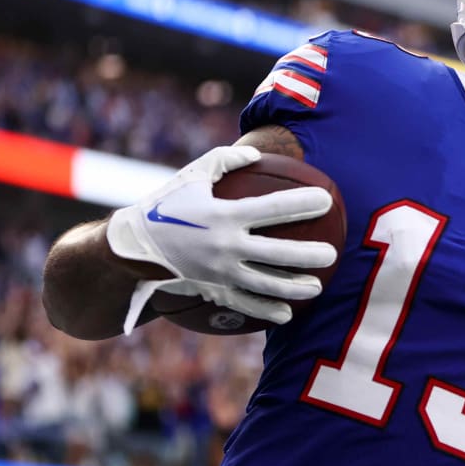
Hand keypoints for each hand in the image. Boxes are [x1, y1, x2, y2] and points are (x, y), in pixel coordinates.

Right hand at [106, 146, 336, 327]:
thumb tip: (256, 152)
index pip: (274, 208)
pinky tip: (288, 314)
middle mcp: (226, 246)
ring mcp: (220, 272)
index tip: (327, 199)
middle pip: (278, 253)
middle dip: (310, 255)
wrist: (132, 247)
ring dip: (296, 287)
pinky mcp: (213, 291)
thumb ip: (226, 160)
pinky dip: (268, 310)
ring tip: (318, 286)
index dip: (303, 203)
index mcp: (224, 214)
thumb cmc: (166, 205)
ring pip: (267, 284)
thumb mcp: (192, 175)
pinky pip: (245, 305)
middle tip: (332, 255)